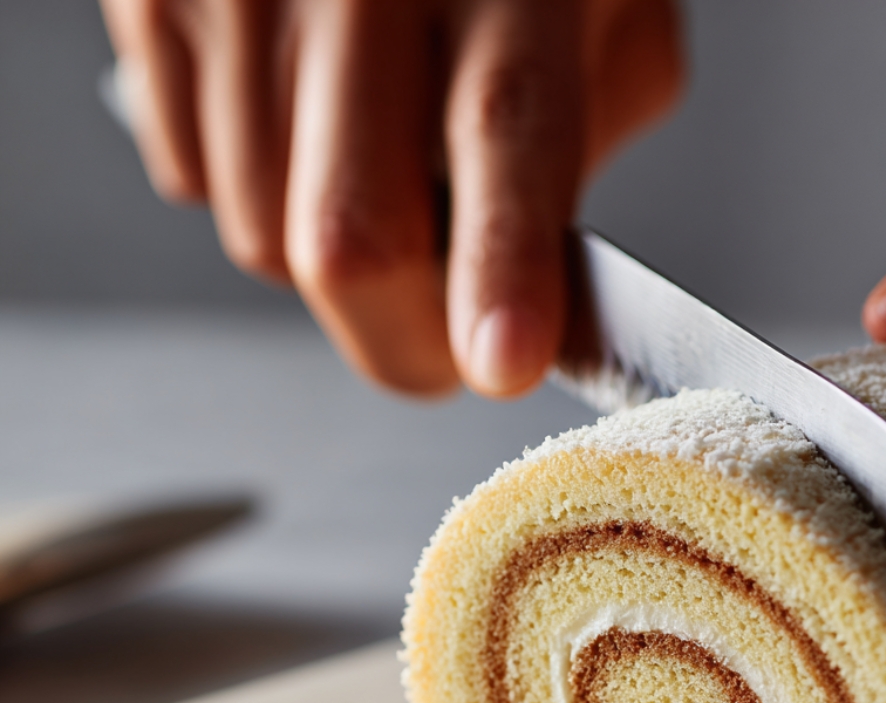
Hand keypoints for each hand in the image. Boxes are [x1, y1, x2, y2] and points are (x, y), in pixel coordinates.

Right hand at [100, 0, 682, 396]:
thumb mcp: (609, 25)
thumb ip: (581, 157)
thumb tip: (526, 288)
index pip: (504, 139)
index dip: (500, 268)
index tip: (500, 362)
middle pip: (350, 242)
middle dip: (402, 338)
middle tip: (449, 344)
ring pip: (262, 237)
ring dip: (325, 253)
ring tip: (370, 171)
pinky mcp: (156, 0)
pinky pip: (189, 180)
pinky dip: (251, 189)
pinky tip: (299, 124)